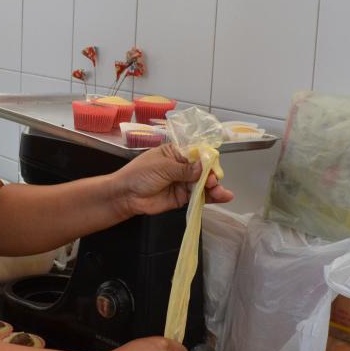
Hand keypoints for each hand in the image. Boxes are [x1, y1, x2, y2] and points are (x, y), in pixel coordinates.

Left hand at [113, 144, 232, 217]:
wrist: (126, 196)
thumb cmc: (139, 174)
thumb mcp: (162, 167)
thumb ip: (184, 169)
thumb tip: (204, 167)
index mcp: (176, 153)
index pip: (197, 152)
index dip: (207, 158)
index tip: (214, 164)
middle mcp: (183, 166)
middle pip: (204, 169)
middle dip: (212, 174)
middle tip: (213, 181)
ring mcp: (183, 182)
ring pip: (204, 183)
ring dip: (215, 187)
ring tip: (221, 192)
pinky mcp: (183, 197)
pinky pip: (200, 196)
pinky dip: (211, 197)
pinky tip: (223, 197)